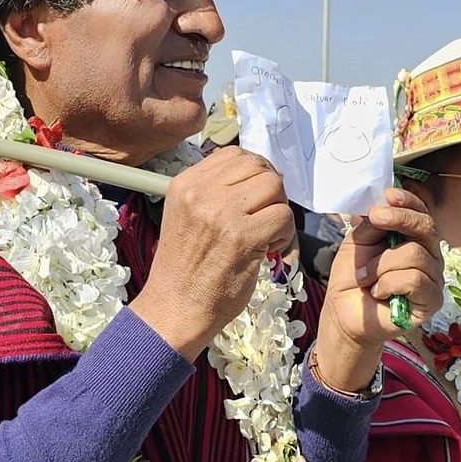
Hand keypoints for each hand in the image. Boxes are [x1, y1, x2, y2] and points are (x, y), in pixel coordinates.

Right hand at [132, 147, 295, 361]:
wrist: (175, 307)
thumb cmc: (184, 267)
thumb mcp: (185, 215)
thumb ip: (211, 191)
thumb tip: (254, 174)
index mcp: (185, 184)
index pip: (234, 154)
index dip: (255, 171)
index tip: (256, 196)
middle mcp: (200, 192)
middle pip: (258, 166)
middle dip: (271, 189)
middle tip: (266, 215)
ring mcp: (221, 213)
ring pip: (274, 186)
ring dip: (279, 209)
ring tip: (269, 232)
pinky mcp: (242, 237)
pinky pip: (283, 215)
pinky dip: (285, 232)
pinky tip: (271, 248)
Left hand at [312, 188, 442, 392]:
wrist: (344, 313)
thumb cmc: (354, 277)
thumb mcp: (358, 242)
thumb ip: (372, 223)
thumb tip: (381, 200)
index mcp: (413, 239)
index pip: (421, 213)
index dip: (409, 201)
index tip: (389, 195)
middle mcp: (430, 256)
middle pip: (427, 228)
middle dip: (400, 219)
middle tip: (375, 219)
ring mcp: (433, 279)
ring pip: (415, 255)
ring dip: (380, 265)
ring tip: (364, 277)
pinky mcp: (432, 301)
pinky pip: (414, 280)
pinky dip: (388, 283)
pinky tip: (377, 291)